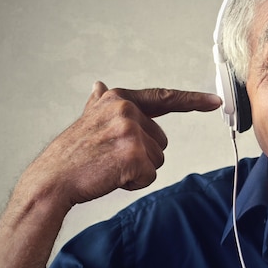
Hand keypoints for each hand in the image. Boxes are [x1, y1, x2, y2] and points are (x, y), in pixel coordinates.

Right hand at [23, 81, 221, 208]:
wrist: (53, 179)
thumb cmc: (72, 153)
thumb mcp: (87, 120)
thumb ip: (100, 104)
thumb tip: (100, 85)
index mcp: (119, 99)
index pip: (164, 98)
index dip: (192, 100)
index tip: (214, 101)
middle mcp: (126, 111)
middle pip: (160, 140)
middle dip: (142, 154)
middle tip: (111, 157)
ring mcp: (131, 132)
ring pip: (157, 159)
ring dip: (137, 169)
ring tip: (108, 166)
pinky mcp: (134, 155)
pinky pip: (150, 175)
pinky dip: (134, 182)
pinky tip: (111, 176)